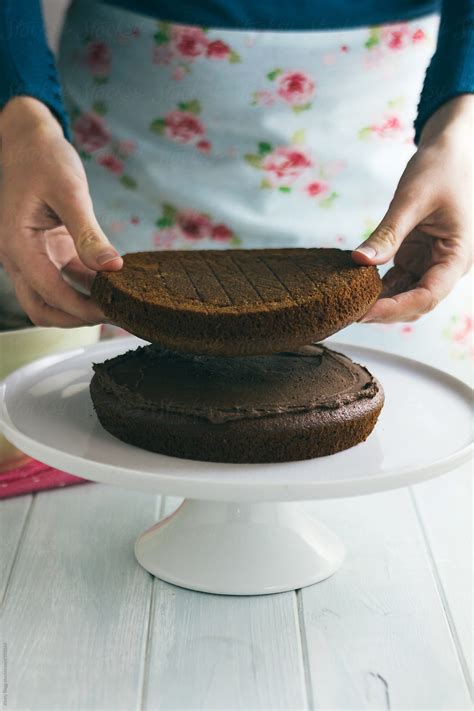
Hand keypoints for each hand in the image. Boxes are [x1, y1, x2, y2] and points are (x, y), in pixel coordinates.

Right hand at [0, 97, 122, 327]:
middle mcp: (17, 256)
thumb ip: (88, 233)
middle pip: (42, 308)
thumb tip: (112, 267)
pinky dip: (83, 288)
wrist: (28, 140)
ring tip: (119, 303)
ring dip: (80, 307)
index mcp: (16, 244)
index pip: (49, 292)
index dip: (81, 308)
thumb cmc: (44, 159)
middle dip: (77, 318)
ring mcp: (29, 257)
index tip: (114, 310)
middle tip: (116, 315)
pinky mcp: (44, 252)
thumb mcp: (70, 192)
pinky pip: (61, 281)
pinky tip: (110, 284)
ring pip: (49, 299)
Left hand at [352, 95, 472, 322]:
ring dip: (379, 303)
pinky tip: (354, 289)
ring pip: (405, 296)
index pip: (427, 296)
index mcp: (457, 255)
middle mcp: (447, 266)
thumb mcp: (411, 200)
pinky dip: (378, 288)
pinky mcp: (416, 258)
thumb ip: (388, 233)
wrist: (451, 151)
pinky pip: (397, 281)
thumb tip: (359, 261)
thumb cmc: (440, 168)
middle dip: (383, 311)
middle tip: (346, 313)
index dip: (395, 309)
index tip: (363, 312)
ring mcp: (431, 263)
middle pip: (415, 303)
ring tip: (346, 306)